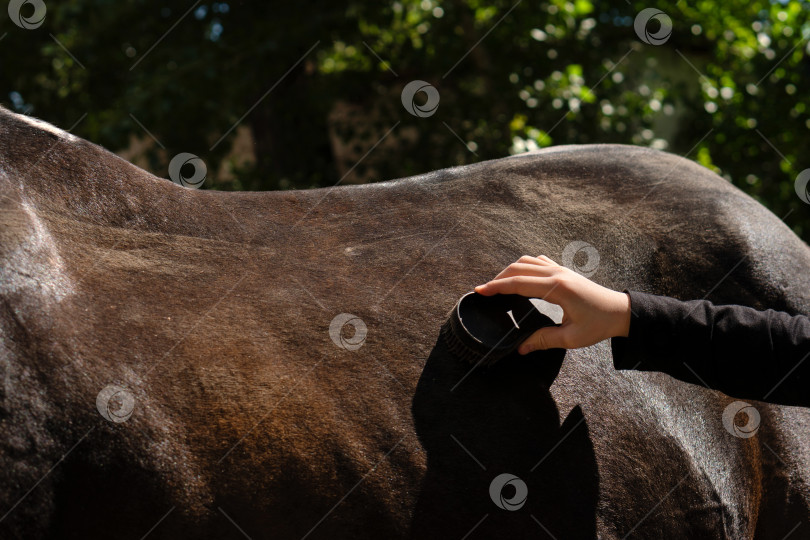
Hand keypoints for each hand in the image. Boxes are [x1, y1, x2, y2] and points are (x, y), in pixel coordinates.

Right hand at [474, 255, 630, 352]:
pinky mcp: (564, 271)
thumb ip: (544, 340)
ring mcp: (560, 269)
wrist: (620, 311)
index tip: (480, 291)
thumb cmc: (599, 324)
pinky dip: (523, 267)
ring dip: (509, 271)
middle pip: (518, 269)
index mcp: (557, 288)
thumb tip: (521, 347)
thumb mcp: (571, 338)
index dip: (497, 287)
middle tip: (484, 291)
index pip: (518, 283)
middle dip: (498, 278)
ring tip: (498, 285)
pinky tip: (519, 277)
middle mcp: (557, 274)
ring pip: (527, 262)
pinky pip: (538, 262)